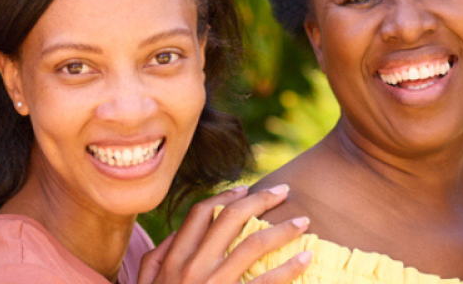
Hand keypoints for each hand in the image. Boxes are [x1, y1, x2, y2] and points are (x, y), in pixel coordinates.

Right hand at [137, 185, 312, 283]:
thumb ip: (156, 258)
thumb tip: (176, 234)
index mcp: (172, 260)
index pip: (200, 214)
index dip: (225, 196)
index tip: (245, 188)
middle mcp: (193, 268)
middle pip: (230, 219)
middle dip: (260, 199)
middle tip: (283, 191)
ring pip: (253, 245)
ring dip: (282, 229)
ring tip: (303, 222)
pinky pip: (266, 283)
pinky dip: (289, 268)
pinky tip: (306, 259)